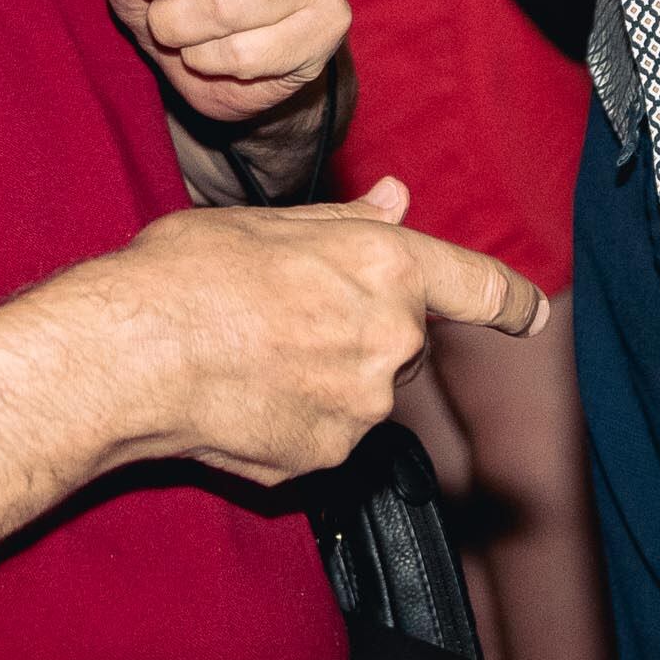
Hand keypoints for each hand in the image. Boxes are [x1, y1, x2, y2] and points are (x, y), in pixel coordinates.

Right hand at [73, 181, 543, 483]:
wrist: (131, 353)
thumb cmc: (190, 272)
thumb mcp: (270, 223)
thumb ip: (350, 223)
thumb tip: (398, 201)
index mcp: (387, 266)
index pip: (477, 287)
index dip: (509, 301)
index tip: (528, 315)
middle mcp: (392, 340)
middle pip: (399, 338)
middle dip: (358, 326)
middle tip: (283, 309)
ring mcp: (363, 407)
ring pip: (360, 391)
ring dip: (323, 375)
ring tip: (249, 353)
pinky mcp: (327, 459)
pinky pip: (324, 436)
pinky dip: (293, 420)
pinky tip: (242, 397)